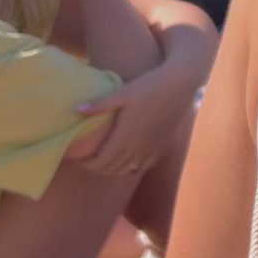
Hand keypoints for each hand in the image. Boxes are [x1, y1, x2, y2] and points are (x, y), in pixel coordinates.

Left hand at [68, 61, 195, 179]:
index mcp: (125, 138)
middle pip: (111, 170)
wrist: (182, 85)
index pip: (100, 162)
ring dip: (111, 170)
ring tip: (102, 161)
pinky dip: (129, 167)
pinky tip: (126, 158)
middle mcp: (138, 150)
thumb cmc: (150, 86)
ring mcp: (151, 152)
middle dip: (95, 168)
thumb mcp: (122, 93)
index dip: (85, 164)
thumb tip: (76, 109)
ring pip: (126, 171)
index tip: (76, 159)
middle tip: (85, 160)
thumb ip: (99, 105)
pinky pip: (141, 167)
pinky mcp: (162, 149)